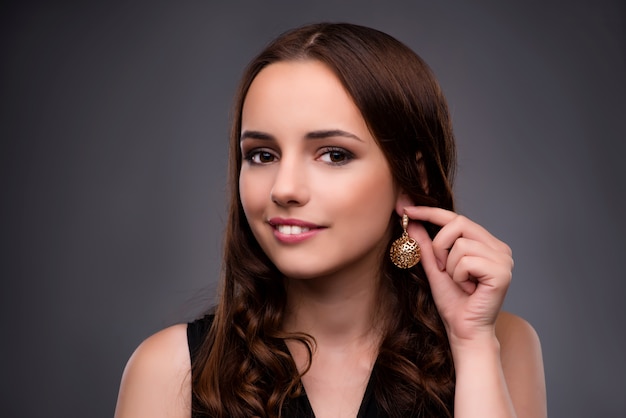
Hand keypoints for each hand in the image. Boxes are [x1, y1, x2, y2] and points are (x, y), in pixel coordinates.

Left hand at [403, 206, 513, 345]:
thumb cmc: (453, 302)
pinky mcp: (502, 272)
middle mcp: (498, 247)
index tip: (406, 208)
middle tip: (441, 268)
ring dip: (450, 266)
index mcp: (485, 243)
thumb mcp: (434, 267)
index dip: (429, 211)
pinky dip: (459, 276)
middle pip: (458, 223)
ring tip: (460, 283)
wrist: (464, 331)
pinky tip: (468, 289)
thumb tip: (411, 220)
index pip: (456, 218)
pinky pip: (467, 261)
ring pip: (460, 244)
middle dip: (439, 245)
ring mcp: (503, 258)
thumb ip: (425, 244)